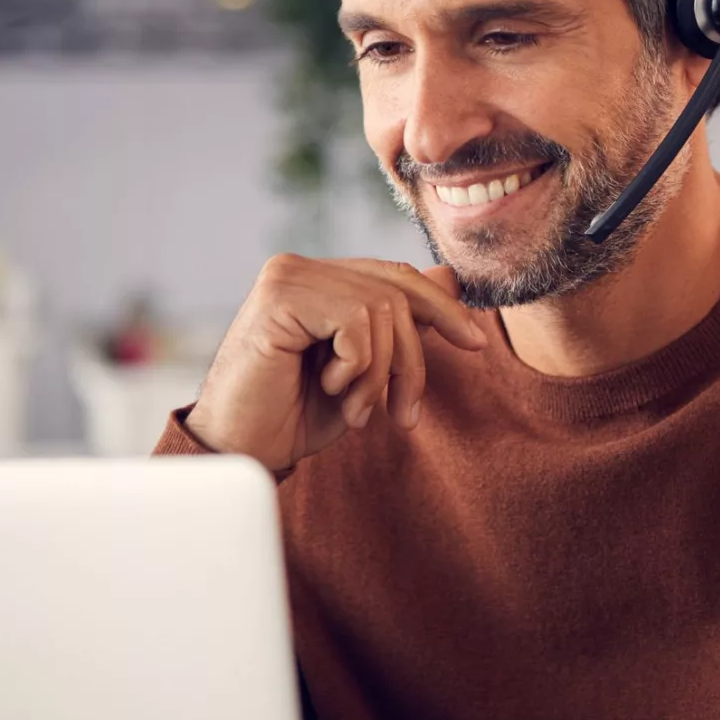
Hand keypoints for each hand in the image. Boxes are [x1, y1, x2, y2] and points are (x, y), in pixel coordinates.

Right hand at [186, 256, 486, 472]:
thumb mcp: (365, 371)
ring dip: (381, 373)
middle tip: (404, 412)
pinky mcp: (278, 297)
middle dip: (412, 358)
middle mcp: (299, 268)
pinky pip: (356, 321)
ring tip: (356, 409)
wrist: (244, 452)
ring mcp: (286, 277)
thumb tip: (450, 276)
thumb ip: (400, 324)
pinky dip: (357, 367)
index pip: (396, 277)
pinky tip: (329, 389)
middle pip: (397, 292)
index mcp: (318, 279)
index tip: (475, 344)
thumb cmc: (295, 415)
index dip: (442, 308)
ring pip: (382, 308)